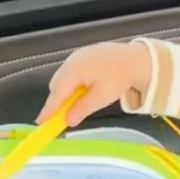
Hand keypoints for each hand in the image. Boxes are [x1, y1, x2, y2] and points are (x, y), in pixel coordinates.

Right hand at [35, 41, 152, 126]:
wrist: (138, 59)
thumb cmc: (120, 77)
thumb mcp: (102, 97)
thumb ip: (83, 108)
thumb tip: (67, 121)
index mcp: (74, 70)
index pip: (57, 93)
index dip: (49, 109)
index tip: (41, 122)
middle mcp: (72, 60)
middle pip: (57, 84)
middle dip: (57, 101)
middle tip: (59, 117)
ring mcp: (77, 56)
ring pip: (63, 78)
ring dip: (65, 92)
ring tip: (73, 106)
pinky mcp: (84, 55)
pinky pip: (71, 72)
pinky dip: (72, 84)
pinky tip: (82, 92)